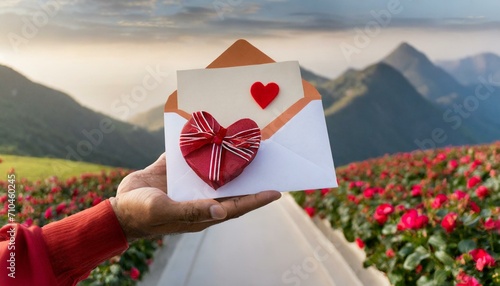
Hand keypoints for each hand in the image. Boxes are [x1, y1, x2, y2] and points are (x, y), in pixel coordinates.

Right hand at [110, 153, 280, 241]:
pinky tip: (213, 131)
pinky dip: (204, 145)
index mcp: (204, 211)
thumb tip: (222, 211)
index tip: (277, 191)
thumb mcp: (165, 211)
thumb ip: (192, 210)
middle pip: (233, 187)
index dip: (257, 199)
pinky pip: (195, 156)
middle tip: (269, 161)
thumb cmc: (142, 214)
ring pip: (216, 170)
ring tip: (248, 143)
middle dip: (251, 176)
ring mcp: (191, 183)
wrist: (119, 206)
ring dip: (230, 159)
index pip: (237, 206)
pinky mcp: (178, 170)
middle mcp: (202, 196)